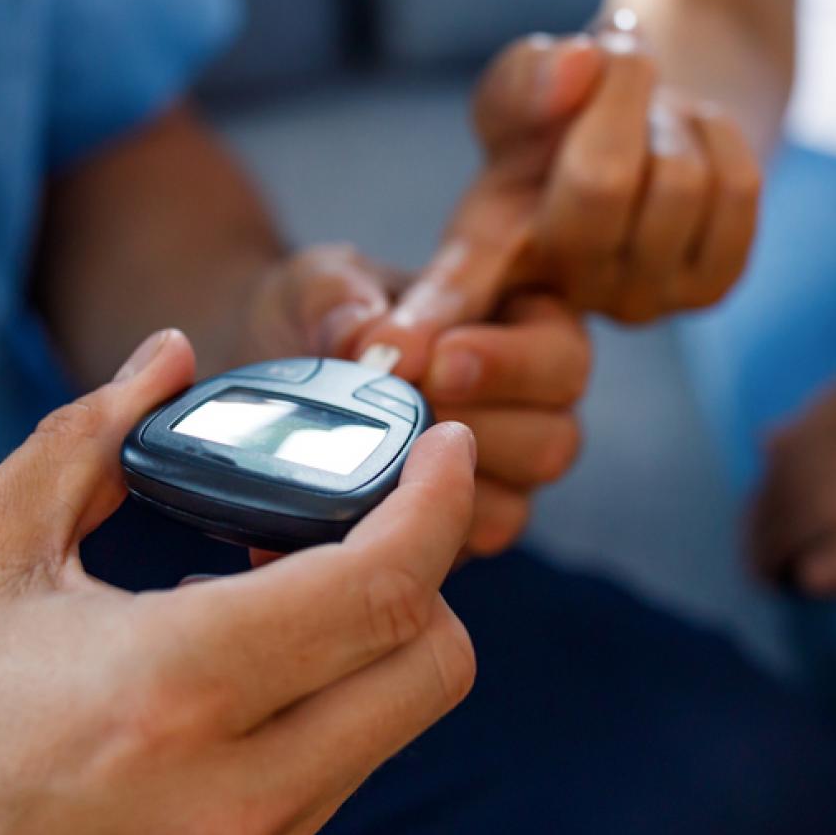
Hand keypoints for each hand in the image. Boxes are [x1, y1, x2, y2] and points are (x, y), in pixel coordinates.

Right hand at [0, 329, 478, 834]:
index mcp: (173, 686)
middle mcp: (232, 785)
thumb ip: (92, 438)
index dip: (436, 502)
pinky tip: (248, 657)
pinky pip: (338, 773)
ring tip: (284, 578)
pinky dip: (334, 700)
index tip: (441, 447)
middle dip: (427, 571)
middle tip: (363, 513)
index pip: (384, 588)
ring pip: (395, 724)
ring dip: (379, 638)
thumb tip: (166, 356)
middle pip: (434, 666)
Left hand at [237, 247, 593, 556]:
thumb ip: (345, 303)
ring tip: (376, 455)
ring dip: (440, 486)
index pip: (558, 355)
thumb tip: (374, 348)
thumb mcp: (325, 282)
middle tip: (408, 414)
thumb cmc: (326, 309)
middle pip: (554, 442)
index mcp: (528, 327)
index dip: (504, 365)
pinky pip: (457, 552)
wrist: (277, 358)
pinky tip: (361, 503)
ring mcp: (498, 479)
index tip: (436, 363)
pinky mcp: (456, 532)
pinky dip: (410, 533)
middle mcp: (531, 409)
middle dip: (476, 433)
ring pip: (513, 507)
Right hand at [378, 29, 761, 344]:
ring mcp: (632, 302)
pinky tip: (687, 148)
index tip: (388, 350)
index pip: (452, 290)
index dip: (424, 321)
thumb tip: (577, 67)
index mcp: (481, 251)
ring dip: (671, 115)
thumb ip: (529, 73)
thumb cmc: (562, 111)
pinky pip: (737, 190)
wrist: (650, 125)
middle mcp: (550, 295)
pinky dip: (720, 137)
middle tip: (612, 62)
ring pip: (679, 180)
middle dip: (621, 94)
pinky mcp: (708, 290)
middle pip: (603, 181)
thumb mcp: (521, 84)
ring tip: (647, 121)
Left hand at [752, 301, 835, 596]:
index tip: (752, 529)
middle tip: (755, 569)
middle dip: (764, 531)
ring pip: (830, 510)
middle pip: (799, 483)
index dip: (761, 495)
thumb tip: (768, 441)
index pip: (790, 446)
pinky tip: (815, 583)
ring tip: (775, 584)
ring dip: (788, 552)